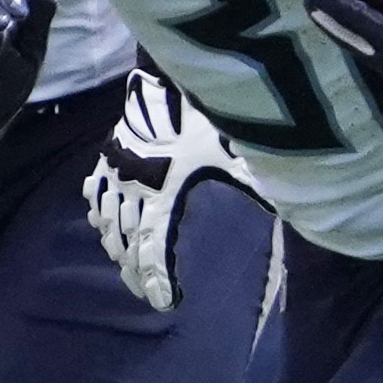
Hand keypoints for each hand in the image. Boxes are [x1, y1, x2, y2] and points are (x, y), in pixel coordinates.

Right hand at [83, 70, 259, 310]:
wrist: (169, 80)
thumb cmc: (204, 117)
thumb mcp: (234, 153)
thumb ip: (255, 183)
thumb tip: (287, 208)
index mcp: (163, 195)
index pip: (154, 249)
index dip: (157, 279)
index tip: (163, 302)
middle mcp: (134, 189)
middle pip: (128, 243)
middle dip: (136, 271)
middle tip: (146, 292)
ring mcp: (116, 172)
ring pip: (108, 221)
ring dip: (116, 246)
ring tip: (124, 266)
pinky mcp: (108, 154)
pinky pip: (95, 190)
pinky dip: (97, 211)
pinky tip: (99, 223)